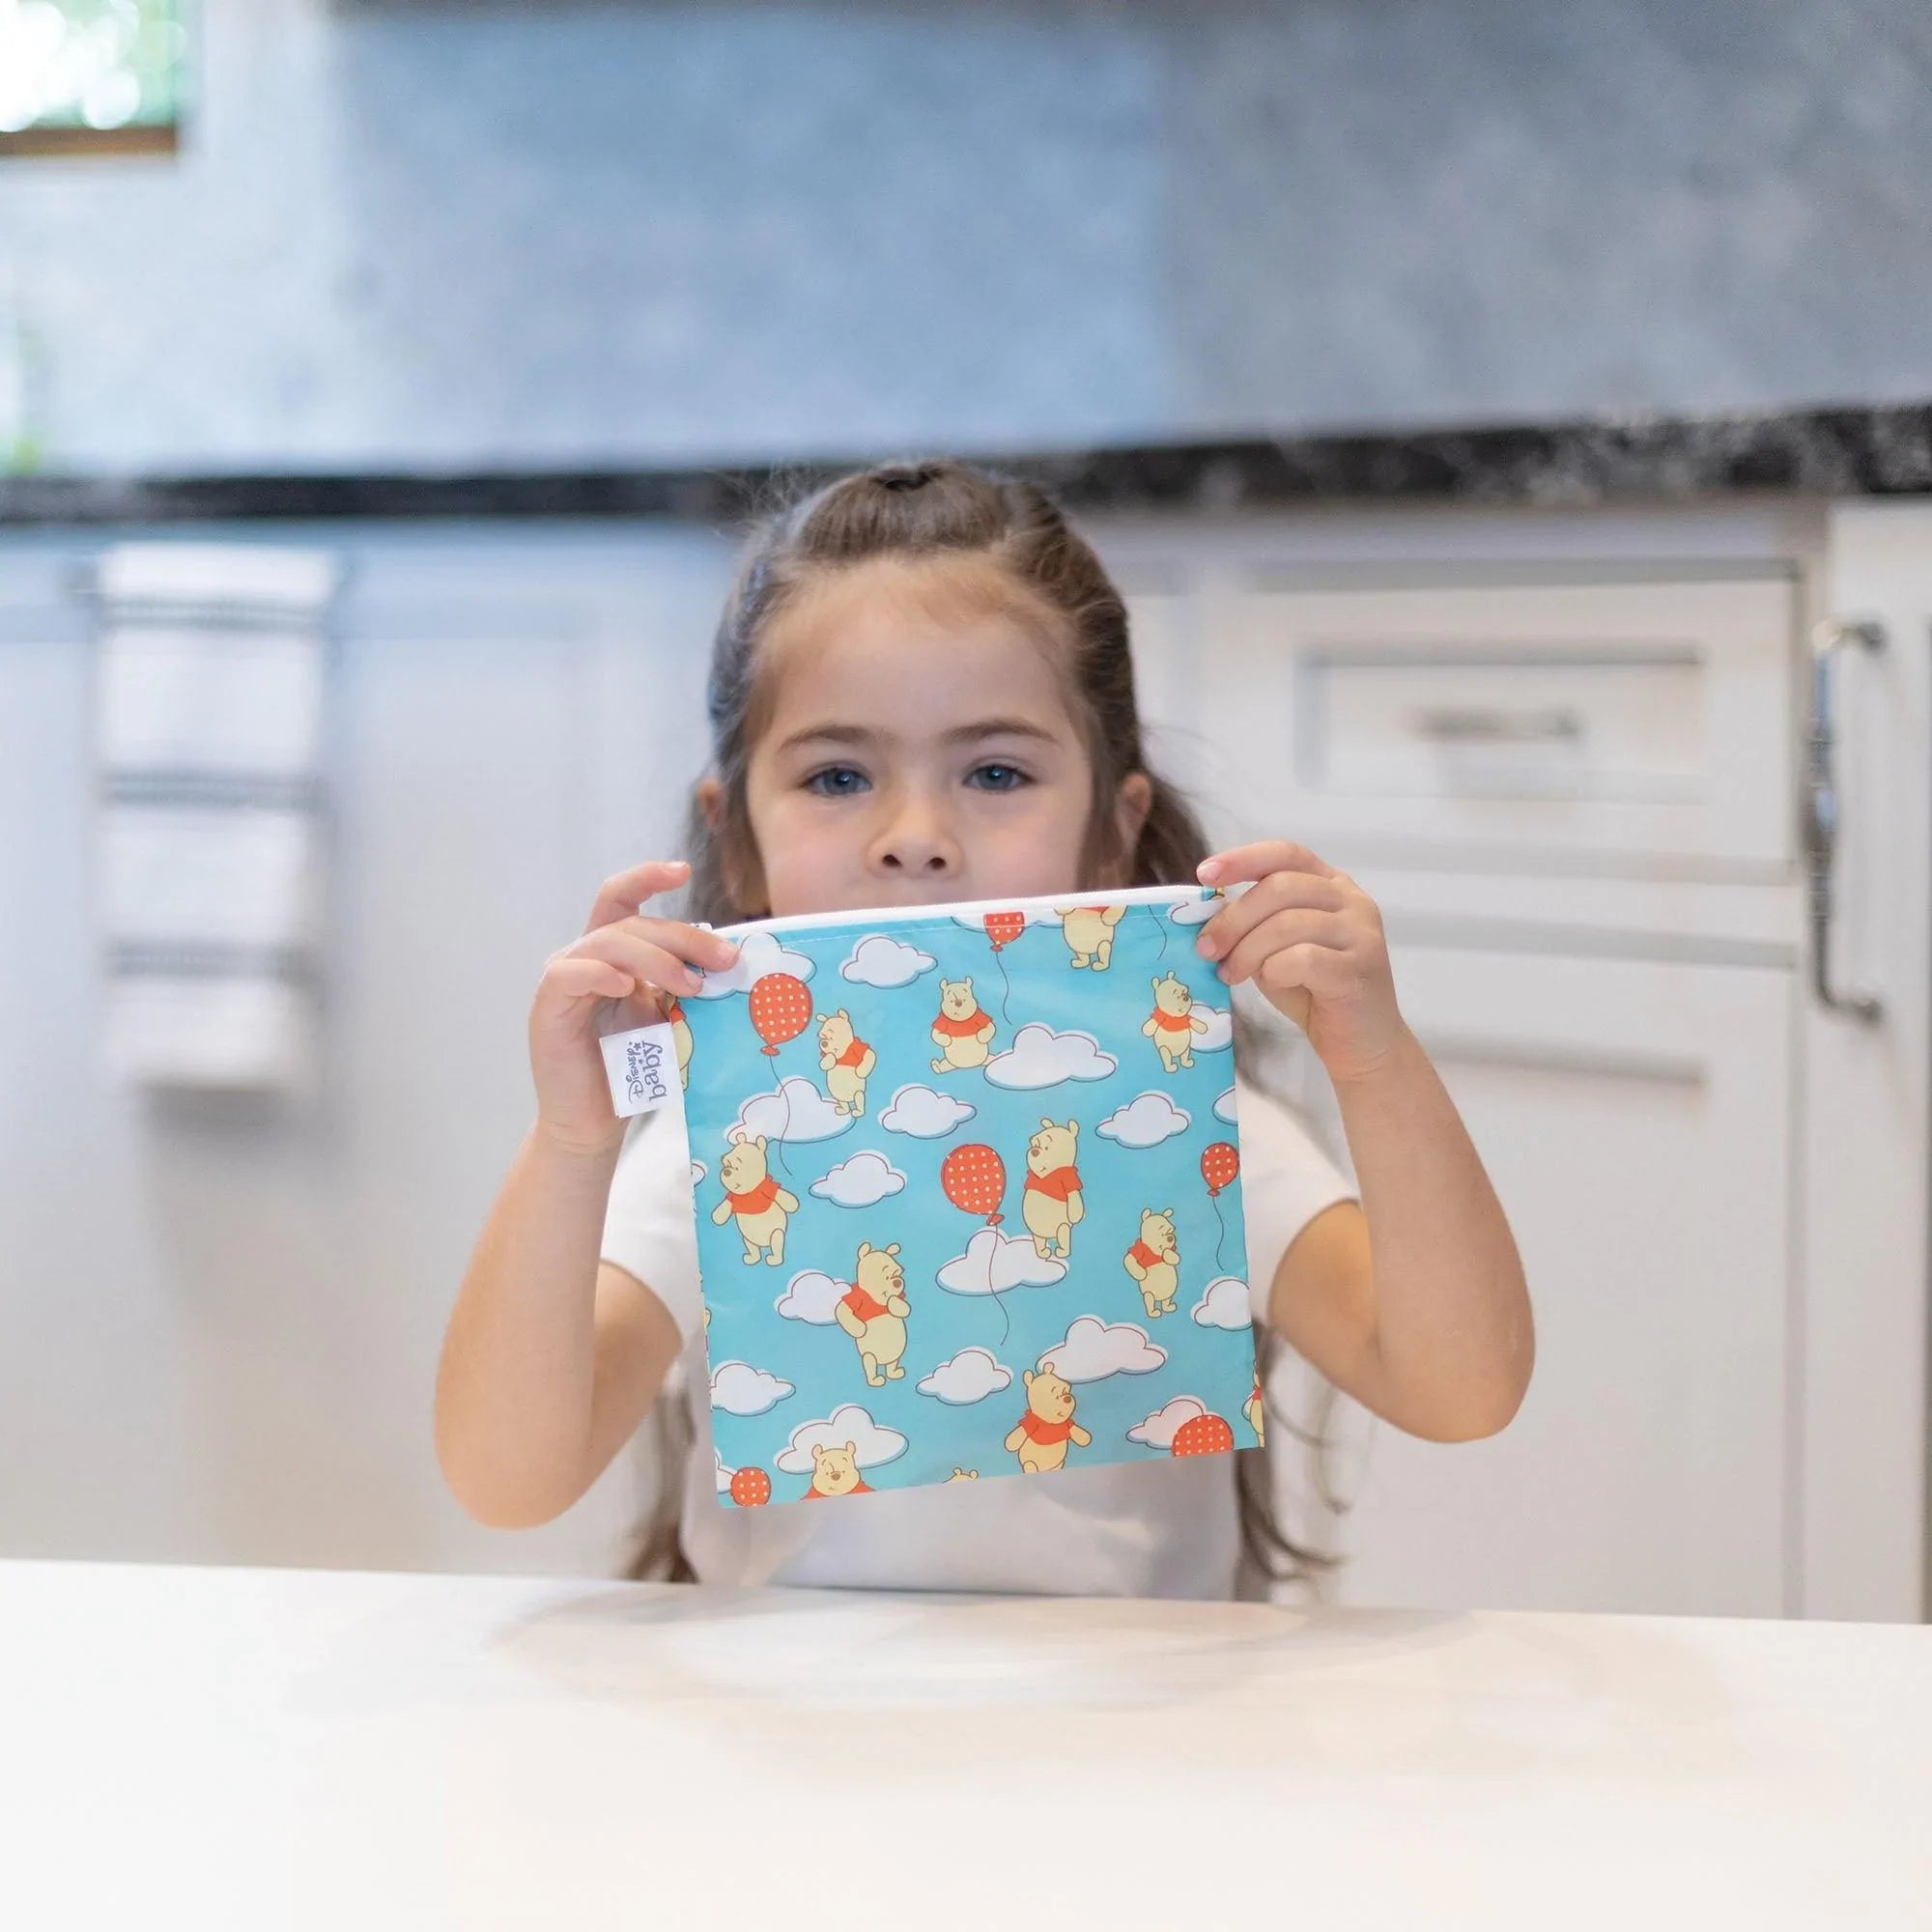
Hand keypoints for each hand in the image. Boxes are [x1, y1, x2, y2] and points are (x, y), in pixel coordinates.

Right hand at [527, 859, 737, 1153]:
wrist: (595, 1123)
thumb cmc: (632, 1069)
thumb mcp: (666, 1015)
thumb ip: (683, 983)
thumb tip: (732, 962)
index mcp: (610, 954)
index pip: (622, 900)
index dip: (647, 878)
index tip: (683, 870)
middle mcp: (583, 958)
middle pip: (631, 925)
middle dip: (682, 937)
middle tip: (725, 961)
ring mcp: (563, 979)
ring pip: (607, 944)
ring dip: (656, 959)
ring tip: (691, 985)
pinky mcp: (549, 1007)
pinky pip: (571, 975)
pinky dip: (602, 974)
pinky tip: (629, 987)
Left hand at [1194, 841, 1406, 1083]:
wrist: (1360, 1043)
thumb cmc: (1313, 992)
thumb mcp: (1274, 949)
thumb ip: (1253, 925)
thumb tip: (1204, 916)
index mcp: (1330, 885)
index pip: (1285, 854)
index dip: (1242, 859)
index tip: (1204, 875)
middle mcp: (1351, 900)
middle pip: (1280, 887)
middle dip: (1234, 918)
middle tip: (1207, 948)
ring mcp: (1361, 932)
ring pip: (1288, 923)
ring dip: (1247, 950)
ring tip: (1230, 974)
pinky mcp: (1360, 968)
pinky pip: (1303, 958)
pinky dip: (1274, 970)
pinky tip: (1272, 983)